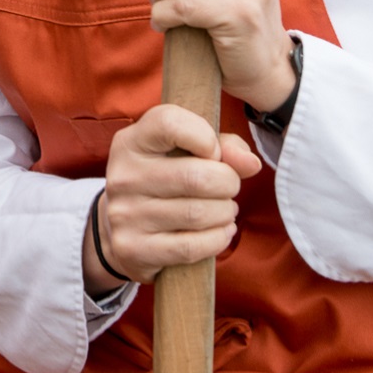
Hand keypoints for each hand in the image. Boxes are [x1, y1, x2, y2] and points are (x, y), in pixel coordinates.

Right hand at [82, 104, 261, 289]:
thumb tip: (250, 163)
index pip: (169, 122)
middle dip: (228, 182)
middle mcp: (123, 176)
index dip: (204, 136)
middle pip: (197, 177)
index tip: (213, 151)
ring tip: (224, 209)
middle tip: (228, 187)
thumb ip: (223, 146)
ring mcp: (126, 215)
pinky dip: (218, 238)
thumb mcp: (185, 152)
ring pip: (199, 213)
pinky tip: (221, 230)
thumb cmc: (165, 179)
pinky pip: (192, 246)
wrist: (122, 229)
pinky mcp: (134, 249)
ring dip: (225, 212)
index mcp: (131, 142)